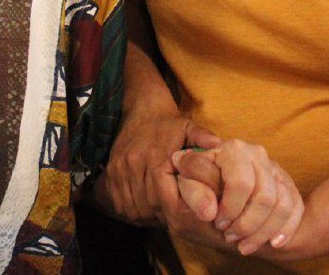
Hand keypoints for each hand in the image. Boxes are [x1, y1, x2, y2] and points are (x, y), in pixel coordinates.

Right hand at [99, 106, 221, 224]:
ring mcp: (117, 178)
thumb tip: (220, 147)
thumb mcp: (189, 127)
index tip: (198, 215)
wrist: (139, 112)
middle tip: (186, 217)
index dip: (183, 213)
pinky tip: (151, 207)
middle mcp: (131, 171)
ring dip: (154, 217)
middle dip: (171, 217)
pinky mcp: (108, 182)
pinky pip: (123, 209)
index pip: (168, 201)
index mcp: (153, 160)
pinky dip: (138, 213)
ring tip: (168, 211)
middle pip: (154, 210)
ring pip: (137, 212)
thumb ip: (204, 139)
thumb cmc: (167, 124)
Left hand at [173, 139, 305, 255]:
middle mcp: (258, 154)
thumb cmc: (196, 179)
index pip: (242, 184)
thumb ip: (194, 191)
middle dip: (247, 224)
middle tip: (230, 236)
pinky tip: (273, 244)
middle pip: (265, 198)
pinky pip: (296, 209)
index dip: (231, 209)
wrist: (211, 176)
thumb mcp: (185, 182)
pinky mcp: (287, 184)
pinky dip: (287, 229)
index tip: (218, 222)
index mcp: (233, 149)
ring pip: (283, 205)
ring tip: (244, 244)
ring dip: (264, 232)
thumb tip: (210, 211)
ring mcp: (275, 169)